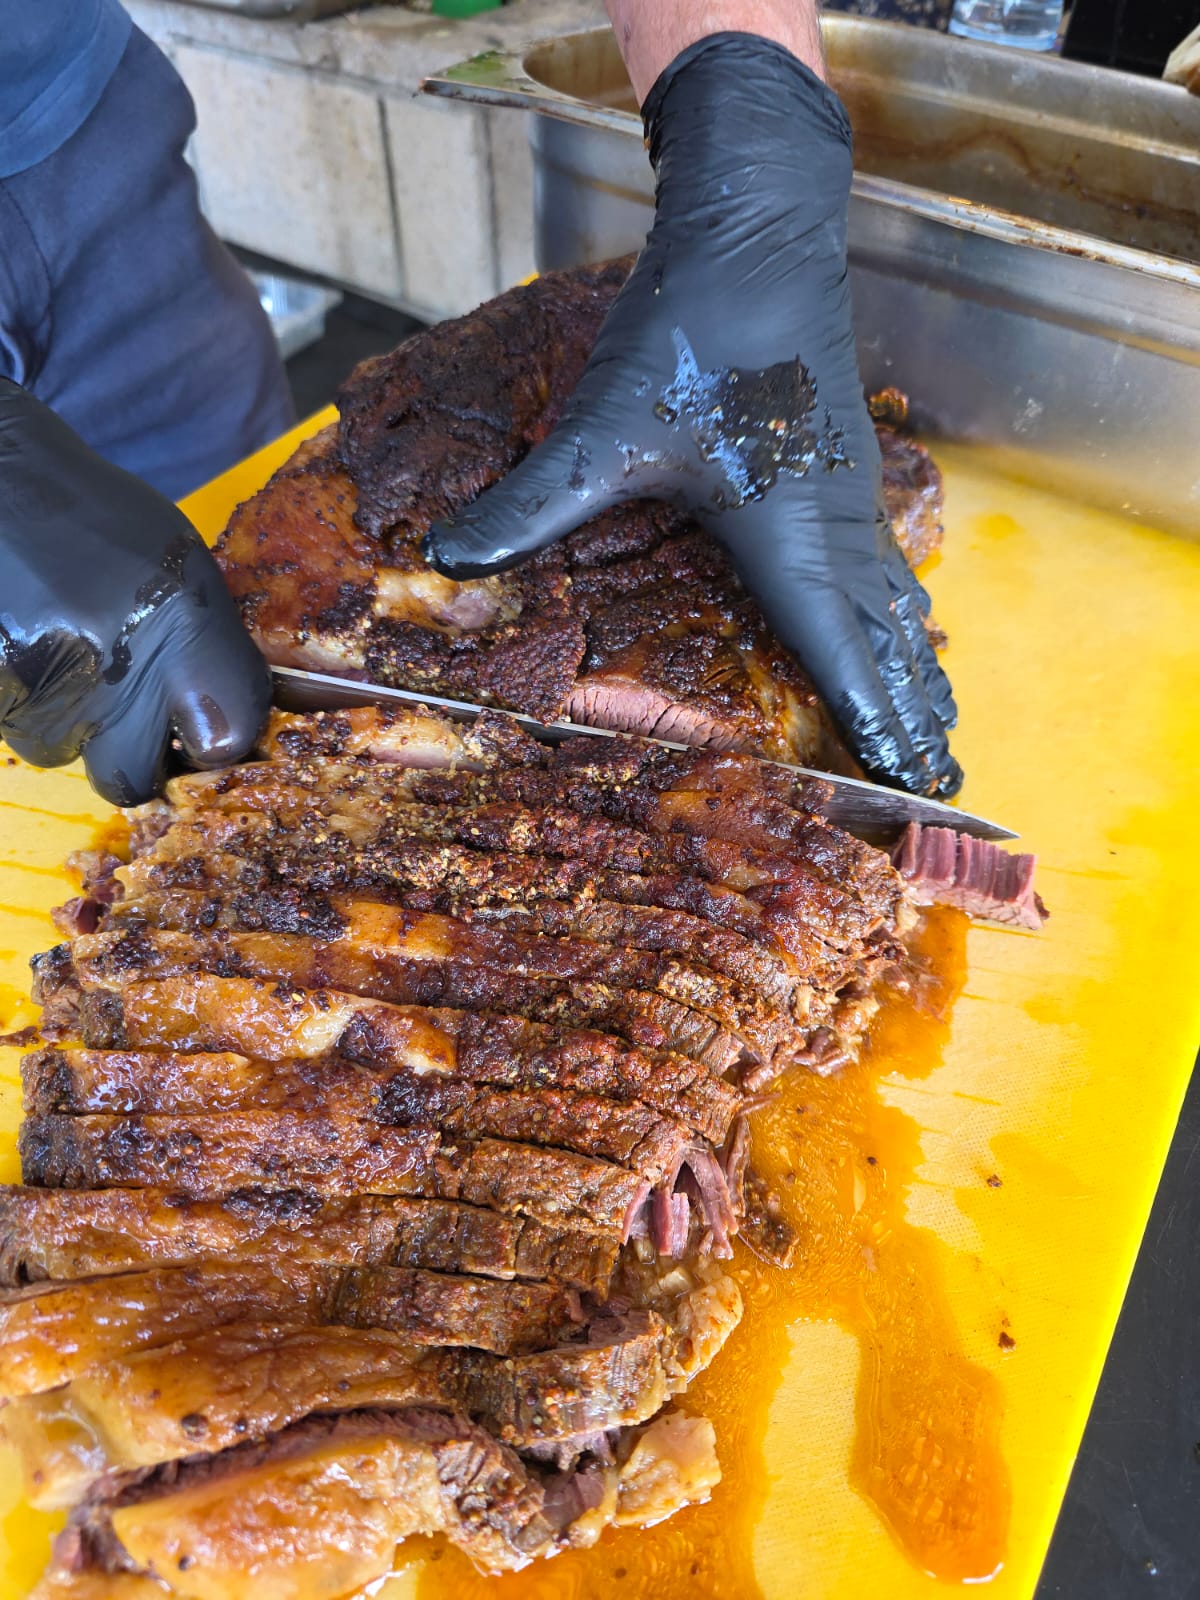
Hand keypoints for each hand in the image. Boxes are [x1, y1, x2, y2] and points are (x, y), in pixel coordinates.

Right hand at [0, 380, 269, 804]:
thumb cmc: (96, 519)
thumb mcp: (182, 567)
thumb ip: (211, 650)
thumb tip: (233, 725)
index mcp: (182, 627)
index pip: (226, 741)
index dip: (216, 741)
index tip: (209, 729)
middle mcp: (114, 670)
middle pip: (132, 779)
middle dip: (132, 757)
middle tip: (130, 716)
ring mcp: (42, 689)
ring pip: (63, 750)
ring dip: (68, 718)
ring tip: (65, 650)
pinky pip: (16, 725)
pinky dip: (22, 697)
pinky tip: (27, 642)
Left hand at [423, 34, 960, 797]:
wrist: (759, 232)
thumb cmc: (691, 333)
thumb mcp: (600, 431)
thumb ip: (528, 506)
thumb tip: (444, 557)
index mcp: (788, 544)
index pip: (843, 660)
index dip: (878, 727)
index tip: (917, 781)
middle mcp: (835, 532)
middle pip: (888, 645)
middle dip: (913, 715)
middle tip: (943, 777)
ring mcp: (850, 498)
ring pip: (897, 605)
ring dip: (916, 668)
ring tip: (940, 721)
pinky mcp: (845, 467)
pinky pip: (890, 563)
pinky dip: (903, 613)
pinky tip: (907, 622)